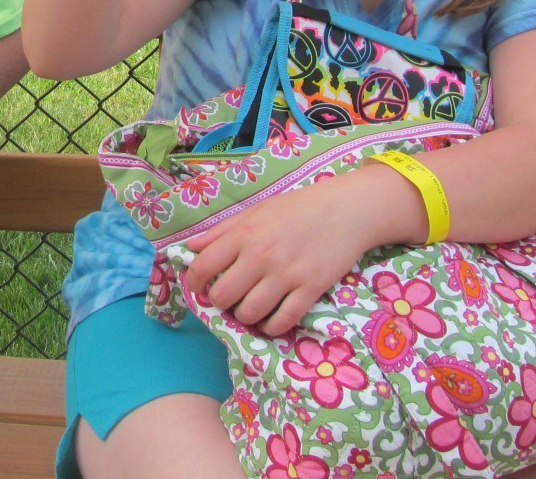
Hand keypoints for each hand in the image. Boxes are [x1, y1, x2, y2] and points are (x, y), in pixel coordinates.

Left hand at [182, 180, 375, 337]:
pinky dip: (271, 327)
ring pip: (249, 313)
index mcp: (244, 234)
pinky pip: (282, 321)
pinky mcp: (310, 289)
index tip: (197, 289)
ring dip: (244, 317)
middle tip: (227, 299)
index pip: (203, 267)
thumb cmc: (297, 208)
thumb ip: (222, 231)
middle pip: (223, 296)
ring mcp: (286, 274)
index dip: (193, 284)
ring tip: (249, 308)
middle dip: (219, 303)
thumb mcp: (255, 211)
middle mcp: (261, 256)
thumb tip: (190, 247)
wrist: (345, 210)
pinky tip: (271, 320)